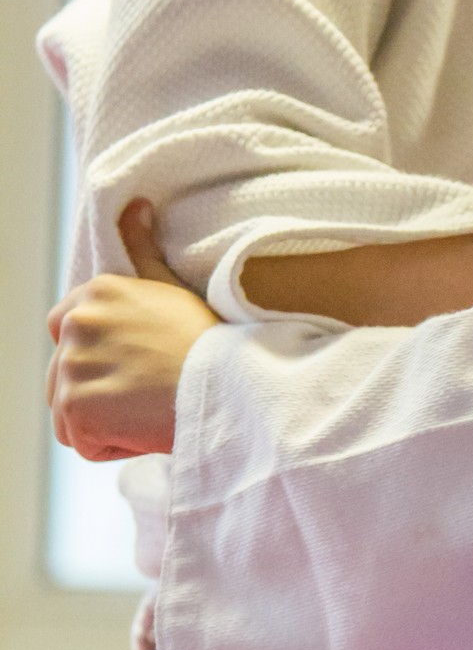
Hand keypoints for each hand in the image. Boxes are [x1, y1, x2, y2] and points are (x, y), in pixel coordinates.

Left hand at [47, 201, 218, 459]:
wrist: (231, 386)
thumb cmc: (211, 343)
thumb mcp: (172, 287)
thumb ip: (144, 248)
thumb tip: (136, 204)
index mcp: (95, 293)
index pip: (65, 331)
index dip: (98, 356)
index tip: (137, 366)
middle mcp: (76, 323)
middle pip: (64, 374)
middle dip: (98, 391)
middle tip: (149, 394)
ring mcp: (72, 365)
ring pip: (70, 409)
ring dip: (104, 420)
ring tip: (150, 411)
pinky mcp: (76, 406)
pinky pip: (79, 439)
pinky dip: (108, 445)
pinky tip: (144, 429)